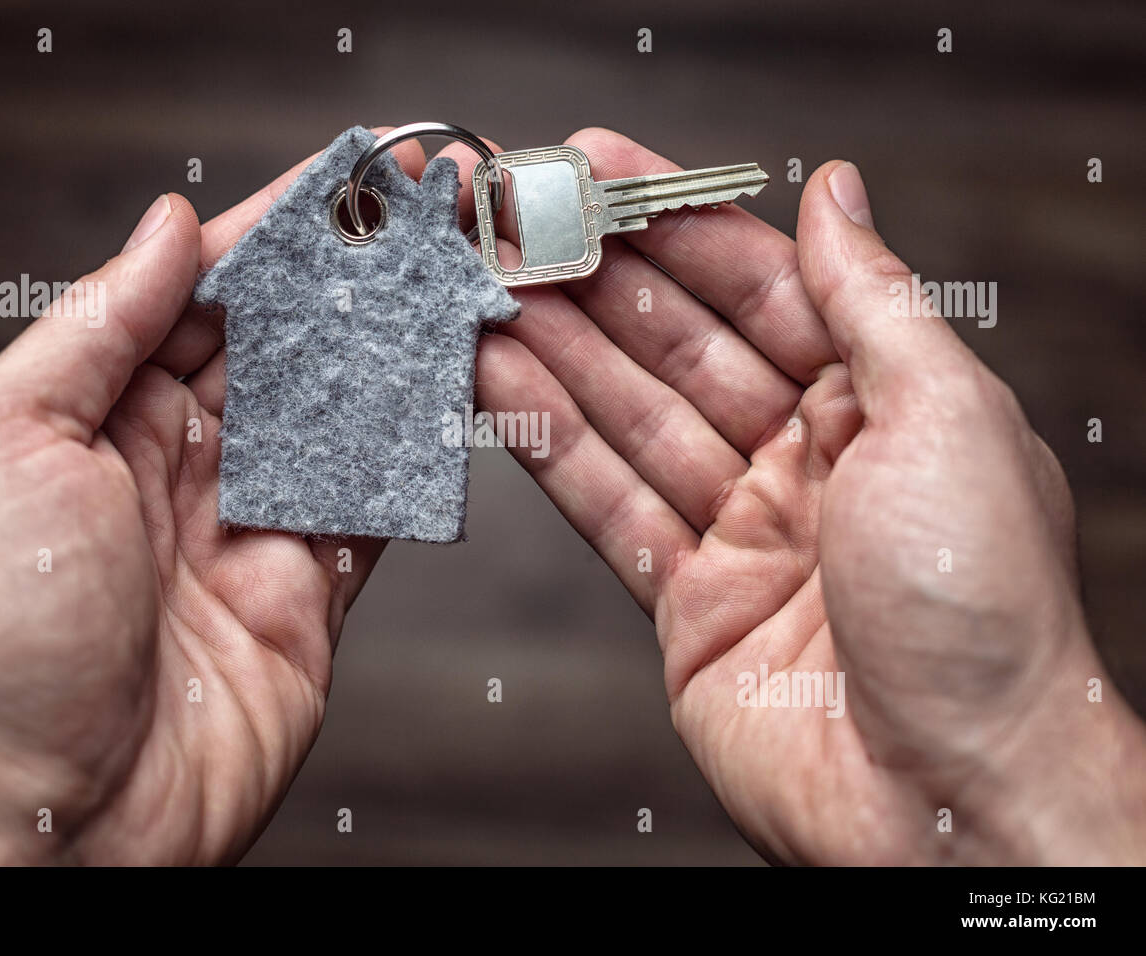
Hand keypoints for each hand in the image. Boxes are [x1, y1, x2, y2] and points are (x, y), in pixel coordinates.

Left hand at [0, 132, 428, 863]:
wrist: (64, 807)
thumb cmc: (3, 639)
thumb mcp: (4, 443)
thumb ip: (93, 328)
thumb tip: (166, 228)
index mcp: (99, 411)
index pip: (203, 290)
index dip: (278, 227)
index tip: (348, 178)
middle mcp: (180, 459)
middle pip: (285, 340)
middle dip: (353, 273)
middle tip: (428, 213)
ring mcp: (253, 522)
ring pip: (343, 408)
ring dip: (398, 345)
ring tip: (458, 280)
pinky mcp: (313, 588)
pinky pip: (377, 500)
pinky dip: (418, 447)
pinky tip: (455, 392)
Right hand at [471, 129, 1145, 863]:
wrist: (947, 801)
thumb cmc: (983, 615)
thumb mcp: (946, 416)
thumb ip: (870, 300)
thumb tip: (836, 194)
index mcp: (882, 407)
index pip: (761, 288)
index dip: (678, 224)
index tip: (600, 173)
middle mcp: (811, 464)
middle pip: (681, 349)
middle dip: (600, 283)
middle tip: (518, 228)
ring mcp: (744, 533)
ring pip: (631, 420)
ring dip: (556, 353)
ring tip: (486, 290)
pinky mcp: (688, 604)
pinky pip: (608, 505)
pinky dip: (551, 447)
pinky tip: (501, 387)